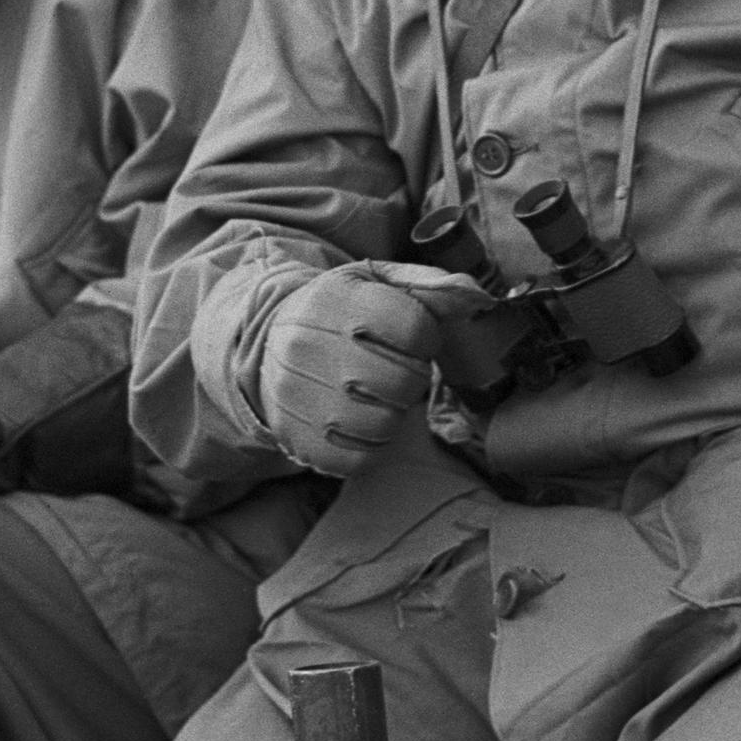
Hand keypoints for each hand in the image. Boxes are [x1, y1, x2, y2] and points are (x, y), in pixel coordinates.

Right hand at [254, 260, 487, 476]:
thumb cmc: (334, 312)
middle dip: (413, 376)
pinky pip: (360, 457)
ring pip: (386, 422)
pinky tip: (362, 419)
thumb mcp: (374, 282)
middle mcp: (309, 347)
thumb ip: (428, 286)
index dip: (426, 337)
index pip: (413, 328)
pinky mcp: (298, 438)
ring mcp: (299, 397)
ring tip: (377, 393)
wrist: (264, 344)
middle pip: (403, 380)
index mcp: (334, 301)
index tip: (413, 338)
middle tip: (396, 368)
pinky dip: (373, 442)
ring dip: (394, 411)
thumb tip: (477, 297)